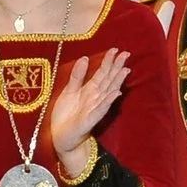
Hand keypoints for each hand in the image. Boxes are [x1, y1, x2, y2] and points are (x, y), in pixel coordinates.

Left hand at [51, 47, 132, 178]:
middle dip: (117, 67)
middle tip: (126, 54)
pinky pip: (100, 109)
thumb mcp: (69, 91)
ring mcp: (94, 108)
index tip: (115, 49)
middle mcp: (95, 97)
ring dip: (117, 81)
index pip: (102, 73)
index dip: (108, 61)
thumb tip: (85, 57)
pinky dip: (108, 101)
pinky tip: (115, 93)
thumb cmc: (66, 115)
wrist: (60, 136)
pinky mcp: (90, 120)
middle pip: (108, 80)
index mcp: (90, 89)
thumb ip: (77, 76)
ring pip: (108, 92)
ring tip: (125, 70)